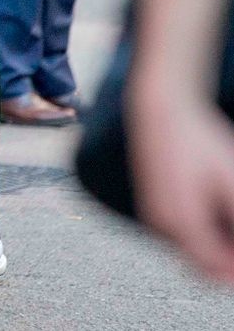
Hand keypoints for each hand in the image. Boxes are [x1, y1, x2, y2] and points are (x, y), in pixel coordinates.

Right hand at [129, 88, 233, 283]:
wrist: (161, 110)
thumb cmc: (198, 140)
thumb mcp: (232, 180)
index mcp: (181, 221)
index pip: (214, 269)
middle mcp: (161, 223)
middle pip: (200, 267)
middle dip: (227, 266)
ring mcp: (154, 214)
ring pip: (189, 252)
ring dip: (216, 253)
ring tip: (233, 231)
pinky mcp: (153, 205)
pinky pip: (179, 236)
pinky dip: (203, 238)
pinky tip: (220, 219)